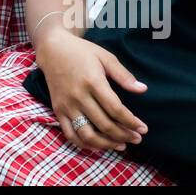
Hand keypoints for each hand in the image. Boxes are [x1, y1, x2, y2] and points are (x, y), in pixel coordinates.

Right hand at [35, 27, 147, 151]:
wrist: (52, 49)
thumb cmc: (81, 52)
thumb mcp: (105, 57)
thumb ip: (124, 75)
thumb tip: (143, 90)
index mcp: (93, 82)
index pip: (115, 109)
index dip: (131, 122)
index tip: (143, 128)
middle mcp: (79, 96)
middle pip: (104, 124)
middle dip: (124, 135)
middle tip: (137, 138)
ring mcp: (67, 105)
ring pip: (87, 134)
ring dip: (106, 144)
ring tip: (121, 145)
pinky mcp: (58, 110)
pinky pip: (70, 134)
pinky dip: (84, 144)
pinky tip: (98, 146)